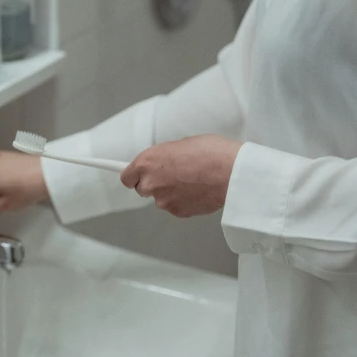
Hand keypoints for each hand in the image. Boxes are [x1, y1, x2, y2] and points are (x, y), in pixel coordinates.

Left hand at [120, 135, 241, 217]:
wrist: (230, 172)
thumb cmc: (211, 153)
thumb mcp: (181, 144)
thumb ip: (165, 157)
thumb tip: (165, 163)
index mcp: (147, 162)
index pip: (126, 176)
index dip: (134, 176)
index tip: (135, 176)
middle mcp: (150, 183)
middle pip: (142, 189)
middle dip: (154, 183)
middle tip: (172, 175)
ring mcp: (163, 200)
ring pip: (161, 198)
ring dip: (170, 192)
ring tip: (191, 181)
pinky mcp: (177, 212)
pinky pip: (175, 206)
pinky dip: (183, 201)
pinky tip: (197, 190)